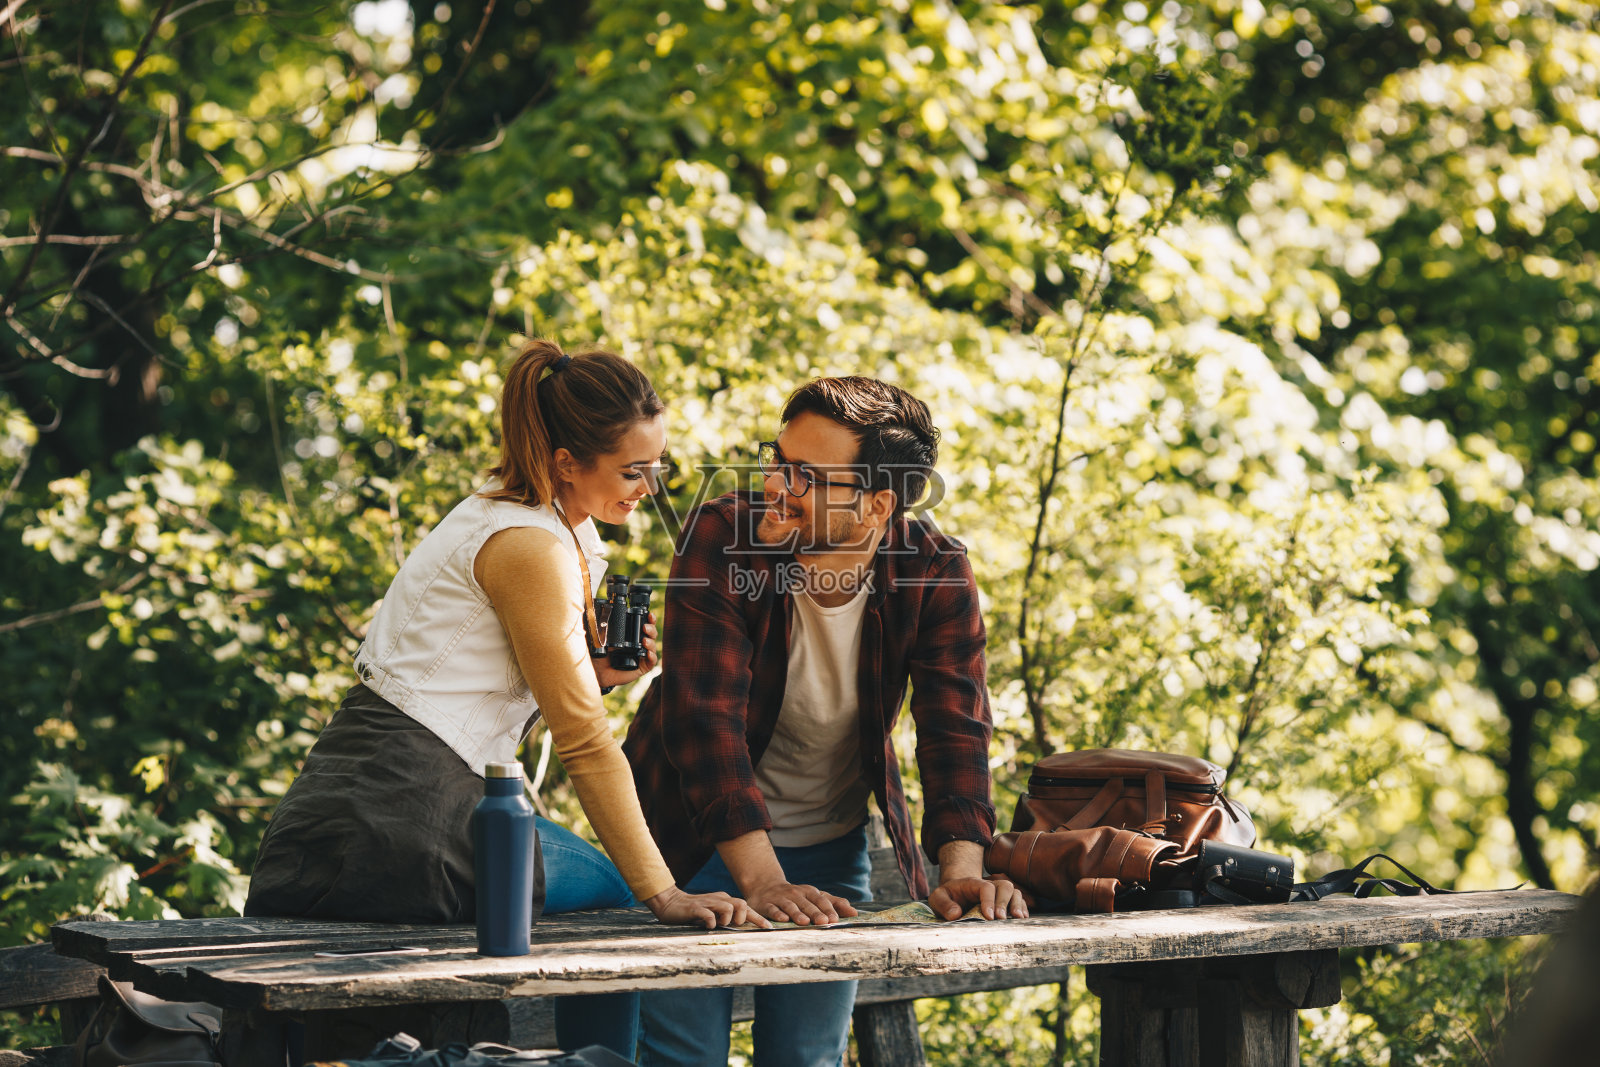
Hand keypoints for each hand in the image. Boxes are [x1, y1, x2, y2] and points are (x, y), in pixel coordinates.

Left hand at [593, 612, 658, 689]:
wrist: (597, 671)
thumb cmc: (599, 654)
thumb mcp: (600, 637)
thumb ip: (602, 624)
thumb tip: (599, 607)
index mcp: (631, 634)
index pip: (644, 624)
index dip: (650, 618)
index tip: (649, 614)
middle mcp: (639, 643)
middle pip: (652, 633)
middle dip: (651, 629)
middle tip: (645, 627)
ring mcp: (642, 655)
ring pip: (653, 646)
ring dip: (651, 642)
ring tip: (645, 641)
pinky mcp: (642, 667)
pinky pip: (651, 661)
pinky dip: (652, 656)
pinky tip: (648, 653)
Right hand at [642, 885, 770, 929]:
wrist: (670, 903)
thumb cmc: (694, 912)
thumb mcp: (713, 914)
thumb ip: (726, 918)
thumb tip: (742, 928)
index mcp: (725, 900)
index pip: (747, 907)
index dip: (758, 918)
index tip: (769, 928)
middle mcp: (719, 899)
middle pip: (742, 904)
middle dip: (744, 917)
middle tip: (735, 925)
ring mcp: (708, 903)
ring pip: (729, 908)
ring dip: (727, 919)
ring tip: (718, 925)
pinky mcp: (696, 908)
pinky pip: (709, 915)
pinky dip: (711, 922)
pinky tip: (706, 925)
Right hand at [743, 880, 859, 925]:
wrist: (766, 887)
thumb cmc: (797, 896)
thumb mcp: (814, 896)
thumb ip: (834, 903)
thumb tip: (854, 912)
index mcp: (809, 892)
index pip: (821, 900)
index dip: (828, 909)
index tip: (835, 920)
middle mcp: (796, 894)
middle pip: (807, 904)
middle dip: (815, 913)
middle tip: (824, 922)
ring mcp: (781, 898)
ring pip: (790, 906)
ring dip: (797, 913)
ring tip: (804, 922)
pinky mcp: (766, 904)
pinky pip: (772, 909)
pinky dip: (778, 914)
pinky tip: (783, 920)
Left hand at [929, 874, 1029, 920]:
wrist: (954, 896)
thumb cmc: (946, 898)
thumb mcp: (937, 898)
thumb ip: (943, 904)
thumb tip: (956, 914)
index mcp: (972, 884)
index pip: (986, 887)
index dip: (989, 900)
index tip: (988, 917)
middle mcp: (989, 886)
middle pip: (1005, 886)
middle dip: (1004, 902)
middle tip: (1001, 919)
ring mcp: (998, 894)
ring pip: (1015, 892)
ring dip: (1018, 905)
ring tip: (1017, 918)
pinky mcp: (1005, 903)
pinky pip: (1019, 901)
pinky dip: (1023, 909)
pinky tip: (1023, 919)